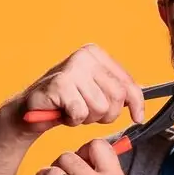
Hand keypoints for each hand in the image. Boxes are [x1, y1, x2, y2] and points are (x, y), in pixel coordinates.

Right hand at [6, 44, 145, 134]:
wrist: (30, 109)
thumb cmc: (66, 101)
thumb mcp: (96, 91)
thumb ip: (118, 90)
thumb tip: (144, 95)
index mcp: (96, 54)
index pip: (128, 82)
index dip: (137, 104)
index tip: (138, 117)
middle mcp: (85, 56)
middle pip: (117, 96)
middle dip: (106, 114)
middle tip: (89, 113)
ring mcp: (72, 68)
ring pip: (100, 107)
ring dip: (88, 118)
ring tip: (74, 111)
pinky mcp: (60, 84)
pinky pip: (81, 113)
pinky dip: (73, 120)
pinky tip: (63, 112)